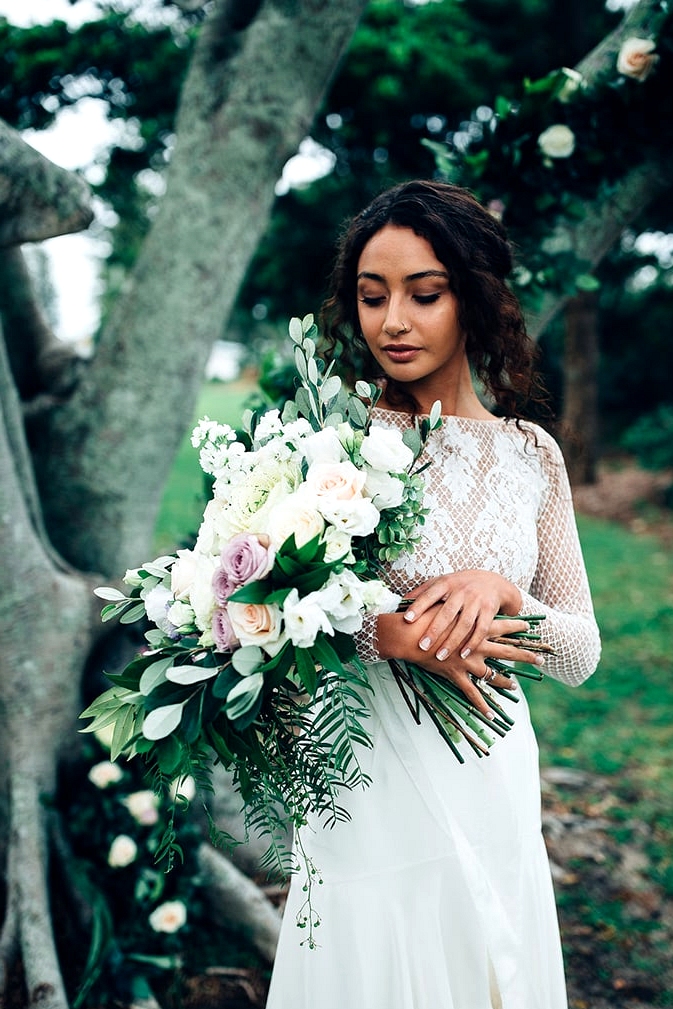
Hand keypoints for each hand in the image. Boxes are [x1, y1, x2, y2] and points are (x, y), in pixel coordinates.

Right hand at [377, 607, 541, 719]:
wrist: (410, 634)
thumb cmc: (424, 616)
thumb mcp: (443, 604)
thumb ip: (454, 603)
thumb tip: (457, 597)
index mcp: (475, 626)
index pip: (502, 626)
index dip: (517, 626)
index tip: (530, 625)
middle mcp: (476, 645)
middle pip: (507, 651)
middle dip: (525, 655)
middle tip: (541, 660)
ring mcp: (468, 662)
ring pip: (492, 675)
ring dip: (505, 681)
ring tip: (515, 686)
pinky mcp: (456, 675)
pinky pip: (472, 694)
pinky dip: (481, 705)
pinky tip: (491, 715)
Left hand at [401, 570, 522, 661]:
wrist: (493, 582)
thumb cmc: (460, 585)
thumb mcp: (442, 582)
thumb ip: (423, 591)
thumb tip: (401, 601)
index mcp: (446, 583)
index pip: (429, 594)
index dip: (418, 606)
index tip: (407, 619)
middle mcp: (461, 591)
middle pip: (447, 612)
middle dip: (434, 630)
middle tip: (422, 646)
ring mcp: (476, 601)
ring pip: (463, 624)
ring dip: (452, 642)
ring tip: (440, 656)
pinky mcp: (489, 610)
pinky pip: (480, 629)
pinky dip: (472, 643)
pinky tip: (462, 654)